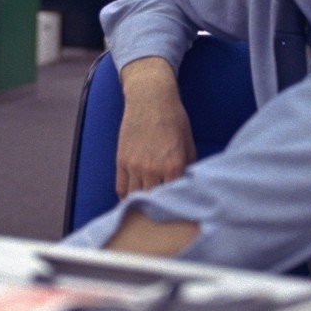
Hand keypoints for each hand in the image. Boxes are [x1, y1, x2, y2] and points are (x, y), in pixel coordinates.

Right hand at [115, 57, 195, 198]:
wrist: (150, 98)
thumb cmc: (173, 118)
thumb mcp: (188, 143)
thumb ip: (189, 166)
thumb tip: (188, 185)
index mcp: (174, 165)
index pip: (174, 197)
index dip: (176, 204)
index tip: (178, 208)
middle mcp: (153, 169)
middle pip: (153, 201)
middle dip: (158, 207)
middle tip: (162, 211)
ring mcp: (134, 166)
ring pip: (135, 197)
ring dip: (141, 203)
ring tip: (147, 207)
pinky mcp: (121, 161)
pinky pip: (121, 188)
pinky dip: (127, 195)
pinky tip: (134, 197)